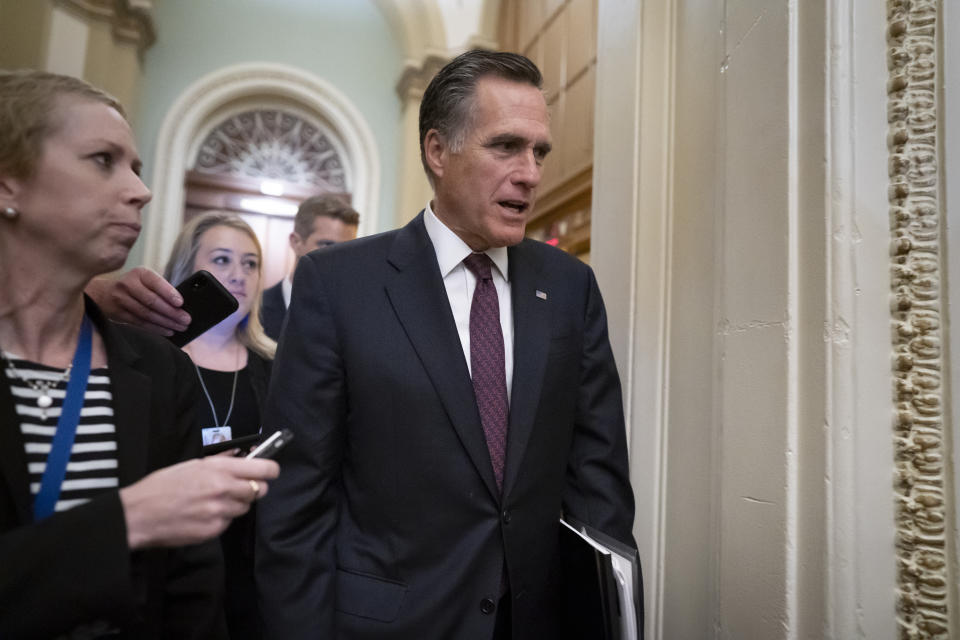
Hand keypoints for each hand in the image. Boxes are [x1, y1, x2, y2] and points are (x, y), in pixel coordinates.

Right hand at [85, 267, 190, 334]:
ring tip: (179, 327)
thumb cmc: (133, 286)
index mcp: (139, 274)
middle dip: (171, 312)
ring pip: (146, 314)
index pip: (155, 283)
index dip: (168, 293)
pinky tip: (167, 331)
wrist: (102, 293)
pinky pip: (140, 323)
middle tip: (185, 320)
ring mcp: (121, 300)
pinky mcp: (118, 314)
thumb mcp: (144, 279)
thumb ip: (159, 288)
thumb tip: (181, 305)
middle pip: (152, 301)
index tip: (181, 303)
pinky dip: (155, 328)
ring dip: (165, 322)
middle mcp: (128, 285)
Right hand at [119, 456, 279, 548]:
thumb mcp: (191, 465)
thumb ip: (220, 462)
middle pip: (260, 490)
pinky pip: (229, 522)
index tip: (271, 471)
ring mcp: (220, 512)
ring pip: (245, 507)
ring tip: (213, 501)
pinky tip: (203, 514)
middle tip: (240, 487)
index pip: (264, 469)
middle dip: (254, 488)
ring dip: (236, 504)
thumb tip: (241, 457)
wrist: (139, 515)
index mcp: (219, 469)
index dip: (271, 470)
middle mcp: (224, 490)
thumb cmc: (161, 486)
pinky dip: (222, 518)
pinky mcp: (214, 530)